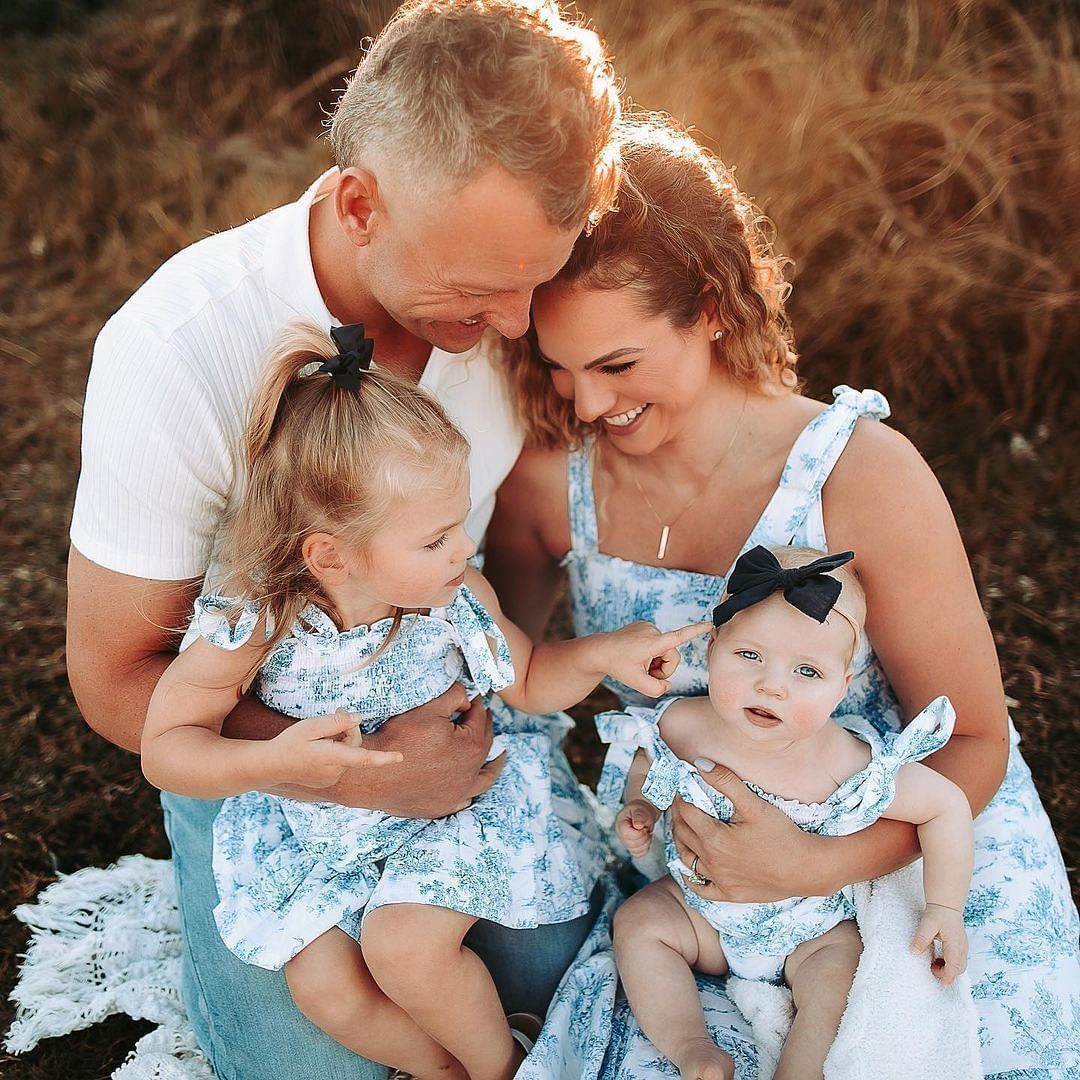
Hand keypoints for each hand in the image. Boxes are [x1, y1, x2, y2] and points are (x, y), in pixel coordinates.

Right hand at [267, 708, 402, 787]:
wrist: (272, 765)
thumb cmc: (291, 742)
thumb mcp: (312, 725)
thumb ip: (338, 722)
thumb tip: (358, 719)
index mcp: (333, 757)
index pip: (364, 757)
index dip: (384, 757)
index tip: (400, 757)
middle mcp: (336, 771)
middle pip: (354, 745)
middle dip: (348, 728)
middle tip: (337, 710)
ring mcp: (332, 778)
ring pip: (346, 754)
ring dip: (339, 740)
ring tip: (320, 733)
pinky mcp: (327, 781)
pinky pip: (338, 762)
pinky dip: (333, 752)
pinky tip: (317, 747)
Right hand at [322, 684, 503, 815]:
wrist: (372, 773)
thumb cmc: (399, 739)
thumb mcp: (428, 708)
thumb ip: (453, 697)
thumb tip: (467, 697)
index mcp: (471, 747)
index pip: (479, 719)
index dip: (476, 704)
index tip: (474, 697)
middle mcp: (470, 773)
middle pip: (485, 745)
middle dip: (485, 727)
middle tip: (483, 715)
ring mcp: (457, 793)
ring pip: (485, 778)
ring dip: (494, 765)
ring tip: (500, 756)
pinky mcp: (443, 806)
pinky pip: (466, 799)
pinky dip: (472, 791)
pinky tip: (472, 786)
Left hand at [594, 621, 711, 697]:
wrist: (600, 650)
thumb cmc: (617, 665)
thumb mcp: (636, 683)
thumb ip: (656, 689)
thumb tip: (668, 683)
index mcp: (651, 643)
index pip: (677, 637)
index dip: (695, 631)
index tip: (709, 624)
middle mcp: (652, 630)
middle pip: (673, 656)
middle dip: (663, 668)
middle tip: (647, 674)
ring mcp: (648, 626)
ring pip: (666, 650)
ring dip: (657, 661)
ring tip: (640, 664)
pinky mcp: (645, 625)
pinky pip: (658, 643)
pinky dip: (652, 652)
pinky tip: (637, 654)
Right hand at [616, 799, 658, 856]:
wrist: (643, 813)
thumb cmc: (640, 810)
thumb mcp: (640, 809)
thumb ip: (639, 816)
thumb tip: (638, 825)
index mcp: (620, 823)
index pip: (627, 834)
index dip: (639, 833)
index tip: (644, 827)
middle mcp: (620, 834)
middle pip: (632, 844)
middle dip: (644, 838)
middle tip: (646, 829)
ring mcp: (625, 842)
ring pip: (636, 851)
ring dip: (645, 843)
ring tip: (646, 833)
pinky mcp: (631, 847)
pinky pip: (638, 854)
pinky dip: (645, 848)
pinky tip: (645, 839)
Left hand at [669, 759, 830, 901]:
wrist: (808, 869)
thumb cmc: (783, 834)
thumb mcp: (753, 804)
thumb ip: (725, 781)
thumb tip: (699, 763)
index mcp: (714, 837)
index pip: (685, 812)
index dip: (681, 796)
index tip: (682, 787)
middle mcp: (712, 861)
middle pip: (682, 833)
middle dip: (677, 814)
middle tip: (680, 802)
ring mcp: (719, 880)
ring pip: (687, 858)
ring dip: (680, 840)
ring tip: (682, 826)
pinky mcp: (729, 894)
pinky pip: (700, 888)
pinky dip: (690, 877)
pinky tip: (688, 867)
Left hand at [912, 903, 967, 986]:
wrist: (946, 905)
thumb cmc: (938, 914)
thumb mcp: (927, 925)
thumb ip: (921, 939)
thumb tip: (913, 952)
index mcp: (955, 944)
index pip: (954, 966)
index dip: (948, 976)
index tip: (942, 984)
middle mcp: (962, 948)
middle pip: (959, 968)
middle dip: (947, 974)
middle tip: (931, 969)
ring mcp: (963, 947)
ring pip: (959, 965)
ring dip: (948, 969)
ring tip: (933, 963)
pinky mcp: (960, 946)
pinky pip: (958, 960)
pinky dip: (949, 963)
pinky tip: (938, 958)